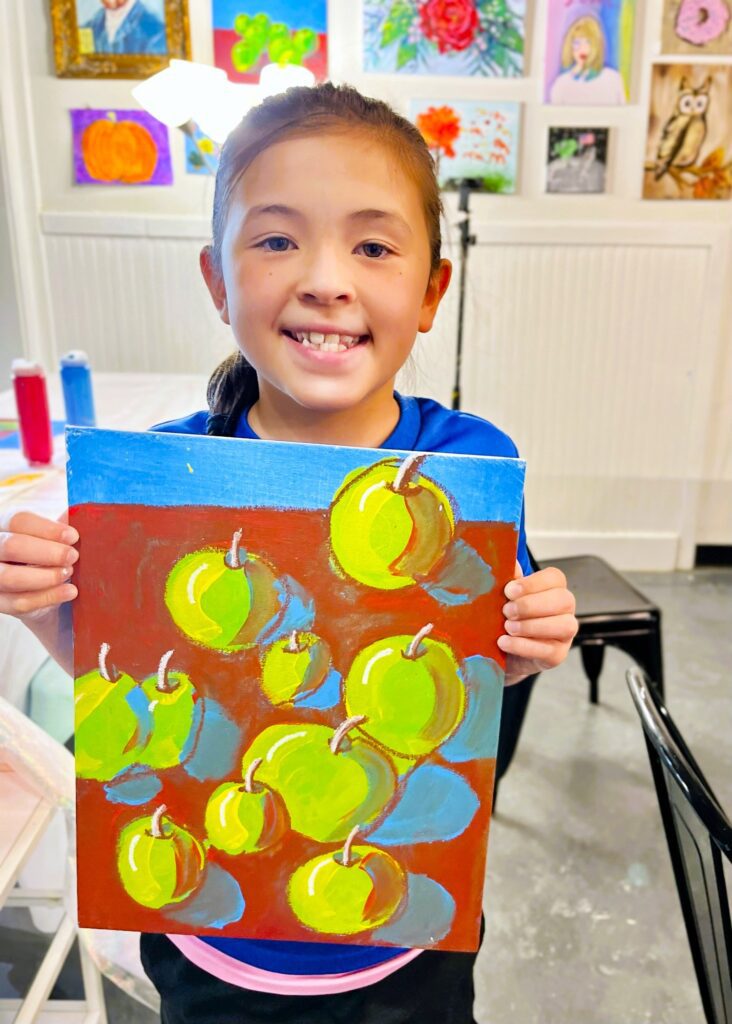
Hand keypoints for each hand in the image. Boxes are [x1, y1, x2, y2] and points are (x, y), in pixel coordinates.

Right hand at [0, 510, 78, 620]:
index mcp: (3, 526)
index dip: (47, 529)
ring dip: (46, 576)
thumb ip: (60, 529)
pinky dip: (47, 597)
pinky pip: (18, 603)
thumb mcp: (50, 538)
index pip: (18, 521)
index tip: (73, 536)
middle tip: (73, 556)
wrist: (37, 588)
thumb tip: (82, 516)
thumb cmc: (45, 554)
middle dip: (47, 552)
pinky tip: (69, 591)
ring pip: (10, 577)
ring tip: (69, 573)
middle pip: (12, 546)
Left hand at [497, 562, 576, 684]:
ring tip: (507, 627)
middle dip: (532, 605)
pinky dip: (524, 646)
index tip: (509, 591)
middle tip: (506, 611)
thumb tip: (505, 561)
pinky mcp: (557, 655)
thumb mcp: (503, 598)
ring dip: (532, 626)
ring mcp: (565, 634)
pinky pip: (548, 650)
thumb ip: (507, 580)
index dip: (533, 583)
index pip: (555, 578)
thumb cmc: (506, 618)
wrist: (501, 652)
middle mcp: (565, 609)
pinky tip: (505, 642)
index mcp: (553, 589)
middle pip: (563, 600)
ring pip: (564, 625)